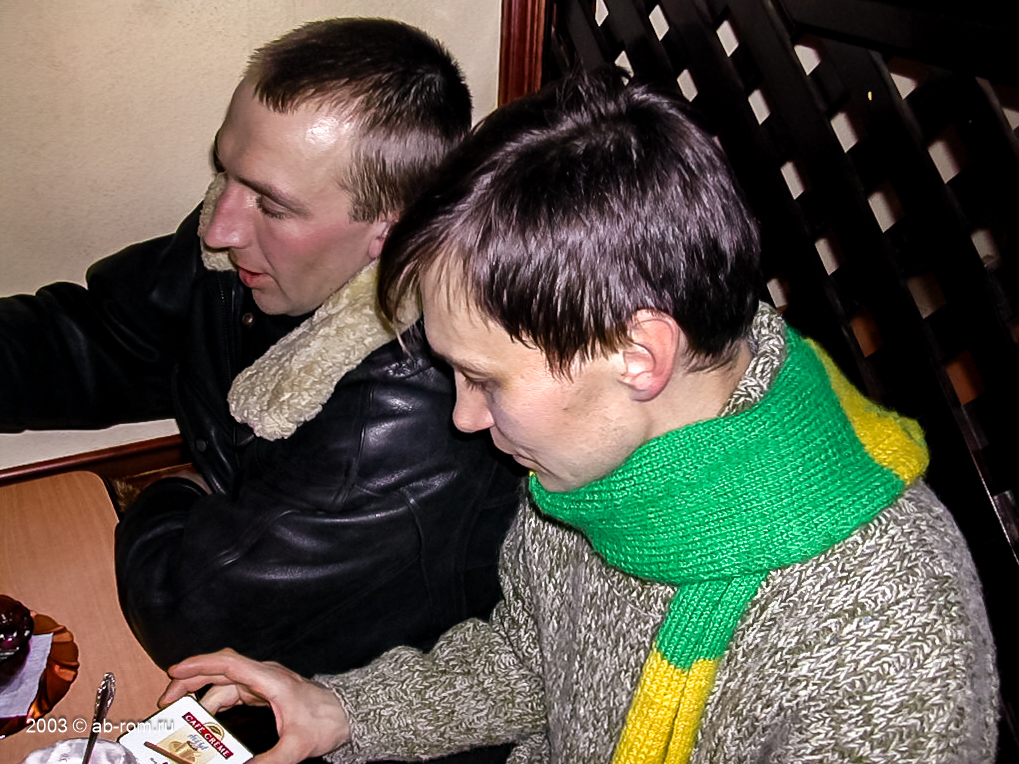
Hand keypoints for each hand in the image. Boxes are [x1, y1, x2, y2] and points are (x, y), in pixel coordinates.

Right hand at [160, 648, 349, 763]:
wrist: (347, 712)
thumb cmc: (327, 720)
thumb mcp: (298, 746)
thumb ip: (270, 761)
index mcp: (270, 680)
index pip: (229, 664)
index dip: (200, 665)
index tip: (175, 671)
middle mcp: (264, 676)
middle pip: (220, 669)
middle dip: (190, 679)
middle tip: (166, 699)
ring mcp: (264, 682)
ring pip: (224, 681)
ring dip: (200, 693)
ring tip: (179, 711)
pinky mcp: (264, 691)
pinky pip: (233, 691)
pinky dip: (215, 700)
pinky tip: (205, 716)